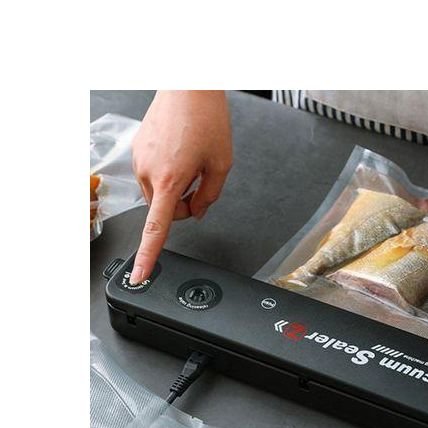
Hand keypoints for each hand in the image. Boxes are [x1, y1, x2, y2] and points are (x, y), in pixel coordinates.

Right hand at [130, 91, 231, 283]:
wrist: (188, 84)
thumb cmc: (206, 119)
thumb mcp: (222, 164)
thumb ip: (210, 196)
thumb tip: (196, 212)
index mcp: (169, 180)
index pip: (157, 228)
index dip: (149, 256)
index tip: (140, 275)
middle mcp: (147, 172)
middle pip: (168, 210)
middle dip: (186, 204)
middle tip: (202, 179)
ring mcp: (139, 160)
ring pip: (161, 194)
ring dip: (178, 187)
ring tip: (192, 160)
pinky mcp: (137, 151)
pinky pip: (155, 176)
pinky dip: (170, 173)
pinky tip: (180, 153)